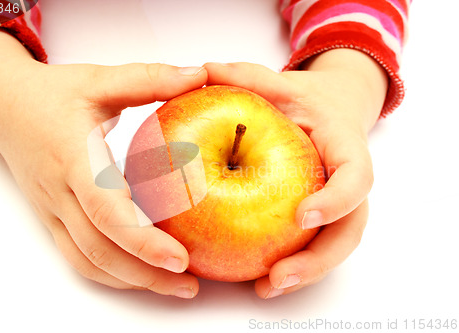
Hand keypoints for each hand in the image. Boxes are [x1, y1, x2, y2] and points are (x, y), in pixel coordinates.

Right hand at [0, 31, 206, 297]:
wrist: (4, 106)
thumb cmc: (53, 95)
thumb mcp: (100, 80)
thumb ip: (148, 79)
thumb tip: (198, 75)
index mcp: (73, 157)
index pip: (105, 209)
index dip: (142, 239)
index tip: (179, 258)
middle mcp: (59, 191)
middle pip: (99, 250)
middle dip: (146, 275)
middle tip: (190, 284)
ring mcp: (52, 210)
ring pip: (88, 262)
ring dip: (132, 281)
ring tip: (174, 287)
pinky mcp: (52, 218)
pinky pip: (79, 257)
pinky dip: (112, 273)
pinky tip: (141, 274)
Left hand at [204, 48, 387, 297]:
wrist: (325, 112)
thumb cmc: (302, 101)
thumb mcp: (278, 83)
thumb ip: (246, 77)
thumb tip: (203, 70)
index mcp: (345, 147)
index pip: (356, 176)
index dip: (338, 199)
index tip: (304, 214)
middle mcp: (347, 182)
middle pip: (348, 229)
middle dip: (317, 260)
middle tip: (277, 277)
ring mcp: (336, 205)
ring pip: (332, 246)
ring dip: (303, 273)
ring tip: (265, 287)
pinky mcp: (319, 218)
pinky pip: (311, 244)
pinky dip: (291, 264)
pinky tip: (258, 276)